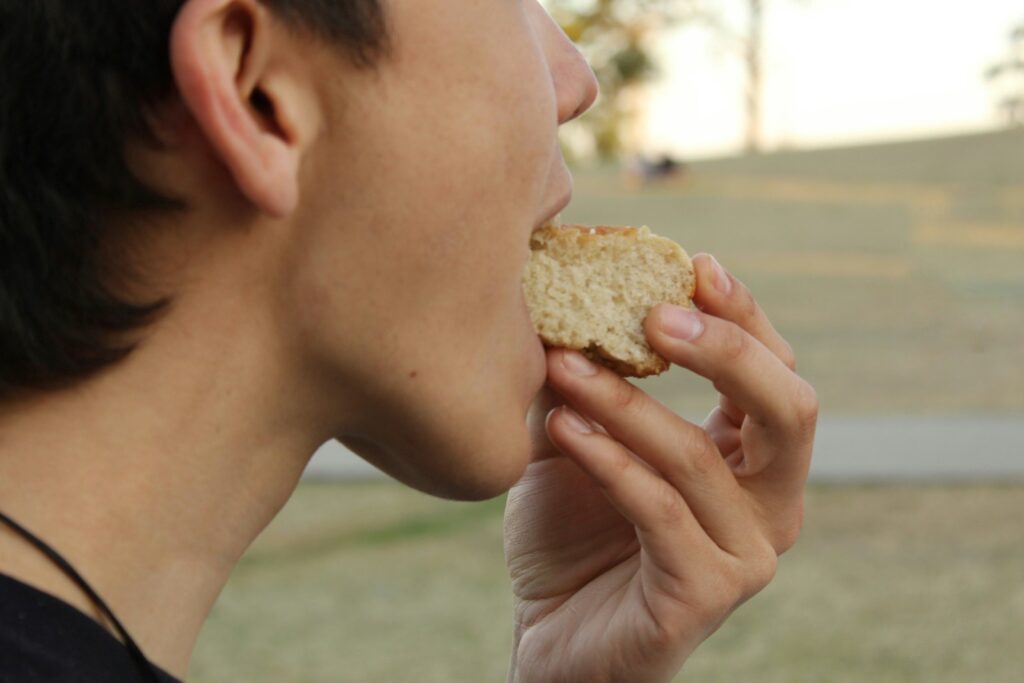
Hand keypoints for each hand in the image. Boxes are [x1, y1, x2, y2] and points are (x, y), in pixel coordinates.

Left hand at [504, 254, 816, 682]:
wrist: (550, 633)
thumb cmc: (571, 532)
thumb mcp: (577, 438)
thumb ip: (584, 378)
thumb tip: (559, 295)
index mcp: (753, 457)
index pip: (773, 370)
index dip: (744, 315)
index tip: (694, 265)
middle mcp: (770, 503)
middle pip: (788, 408)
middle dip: (725, 350)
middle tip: (652, 316)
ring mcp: (746, 553)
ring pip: (699, 457)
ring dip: (625, 404)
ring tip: (561, 366)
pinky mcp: (706, 593)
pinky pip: (659, 511)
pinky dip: (608, 462)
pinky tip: (560, 428)